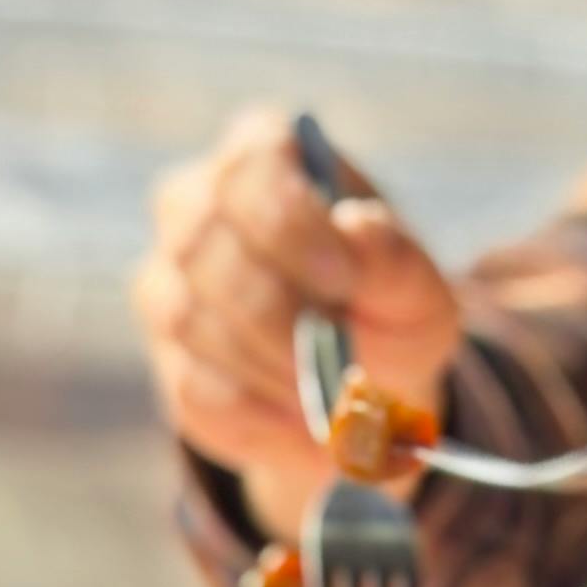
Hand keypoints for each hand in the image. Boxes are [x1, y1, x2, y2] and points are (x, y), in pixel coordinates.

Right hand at [131, 105, 461, 543]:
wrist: (364, 390)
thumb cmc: (388, 312)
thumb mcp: (417, 286)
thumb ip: (396, 257)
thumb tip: (356, 231)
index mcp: (262, 156)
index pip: (251, 170)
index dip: (291, 228)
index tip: (344, 282)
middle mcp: (197, 206)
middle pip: (204, 246)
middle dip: (278, 315)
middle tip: (337, 359)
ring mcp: (168, 284)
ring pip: (191, 321)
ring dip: (270, 370)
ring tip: (330, 399)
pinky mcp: (168, 363)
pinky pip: (194, 390)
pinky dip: (258, 420)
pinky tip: (302, 430)